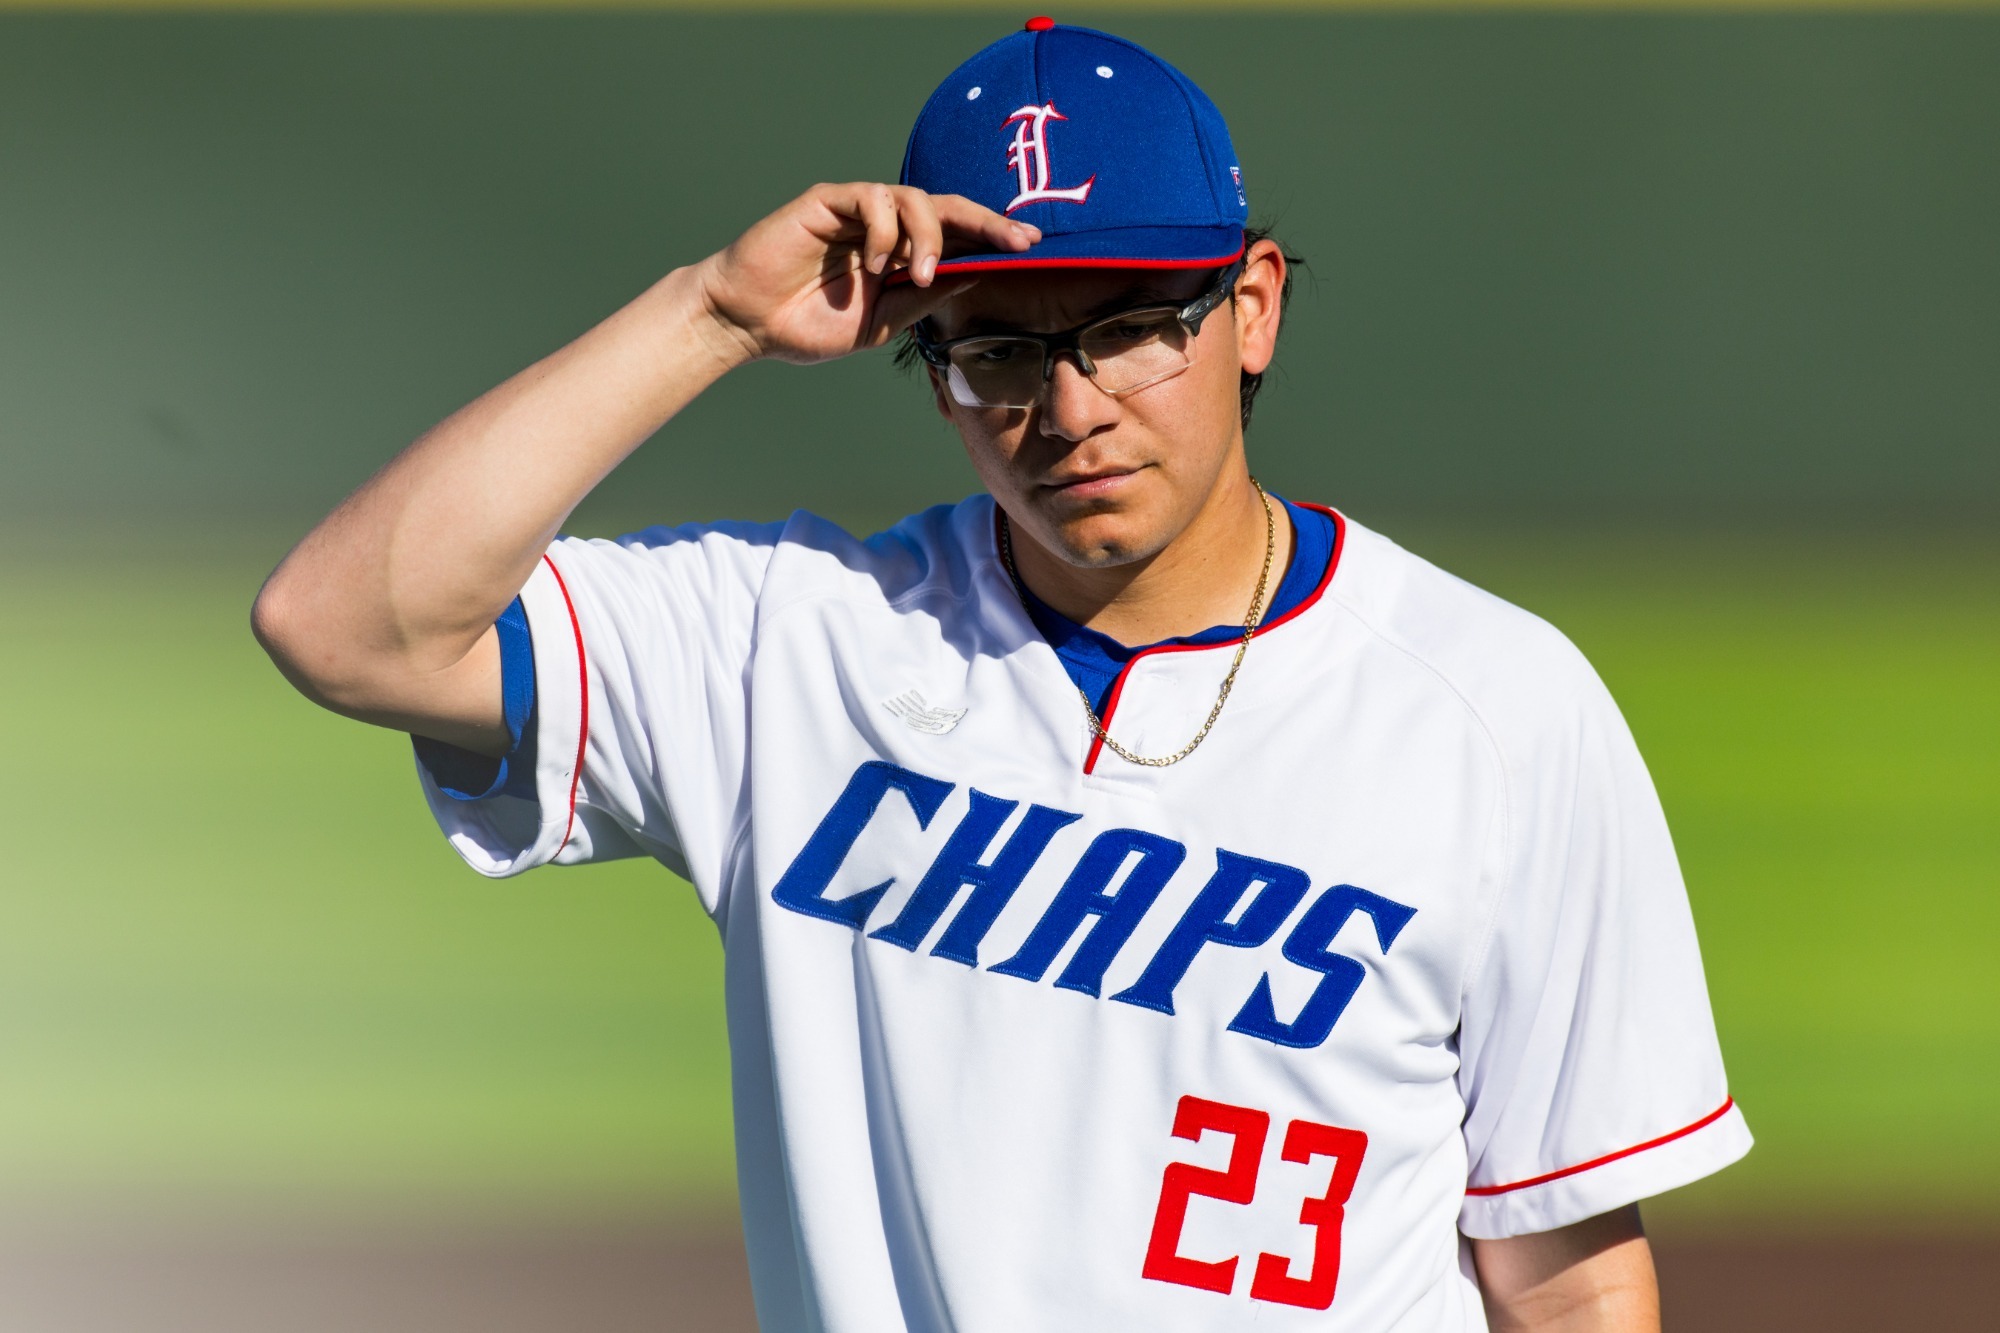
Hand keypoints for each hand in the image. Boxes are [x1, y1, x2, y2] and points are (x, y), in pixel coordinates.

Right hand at [692, 182, 1037, 365]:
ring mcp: (858, 211)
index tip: (1033, 246)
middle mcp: (885, 226)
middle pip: (948, 208)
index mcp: (902, 255)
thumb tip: (981, 272)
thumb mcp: (883, 322)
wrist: (748, 324)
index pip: (956, 237)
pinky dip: (884, 228)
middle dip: (987, 222)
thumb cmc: (808, 325)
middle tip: (1018, 240)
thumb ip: (927, 296)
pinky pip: (872, 197)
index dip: (993, 237)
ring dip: (928, 237)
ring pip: (914, 199)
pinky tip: (877, 262)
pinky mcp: (829, 200)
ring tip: (918, 275)